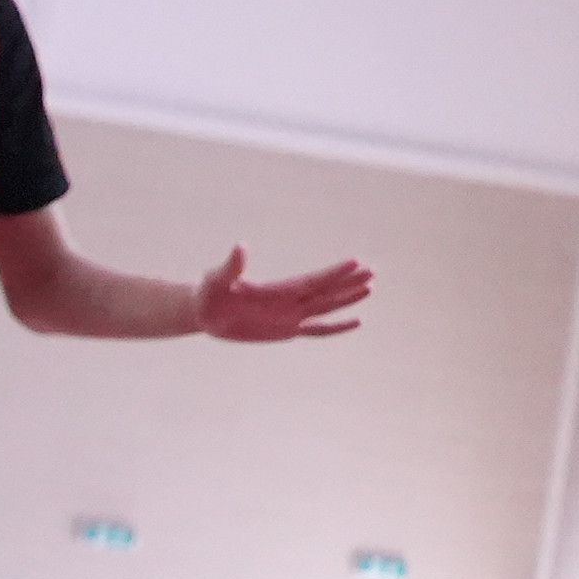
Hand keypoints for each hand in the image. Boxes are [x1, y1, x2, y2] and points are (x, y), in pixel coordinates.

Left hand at [199, 251, 376, 343]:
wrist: (205, 312)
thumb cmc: (210, 292)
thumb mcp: (216, 279)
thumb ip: (231, 266)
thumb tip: (240, 247)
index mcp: (278, 289)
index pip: (312, 280)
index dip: (334, 273)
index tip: (355, 262)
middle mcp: (289, 301)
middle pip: (326, 292)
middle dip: (349, 283)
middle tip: (373, 272)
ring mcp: (290, 316)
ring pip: (326, 308)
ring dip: (348, 300)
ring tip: (370, 289)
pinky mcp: (287, 330)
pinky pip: (318, 330)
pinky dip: (337, 327)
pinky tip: (355, 322)